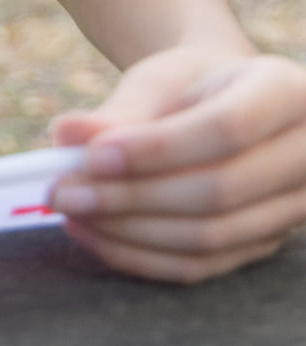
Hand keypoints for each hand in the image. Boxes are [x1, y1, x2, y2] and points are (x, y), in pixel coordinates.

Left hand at [49, 47, 305, 282]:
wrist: (223, 104)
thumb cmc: (189, 84)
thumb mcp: (160, 80)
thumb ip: (119, 111)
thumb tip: (65, 136)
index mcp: (286, 93)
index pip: (227, 128)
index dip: (157, 149)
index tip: (90, 156)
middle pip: (219, 191)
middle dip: (131, 196)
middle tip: (62, 190)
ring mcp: (293, 209)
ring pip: (210, 237)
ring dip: (128, 231)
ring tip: (69, 209)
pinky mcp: (263, 246)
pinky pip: (200, 265)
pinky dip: (139, 255)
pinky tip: (90, 233)